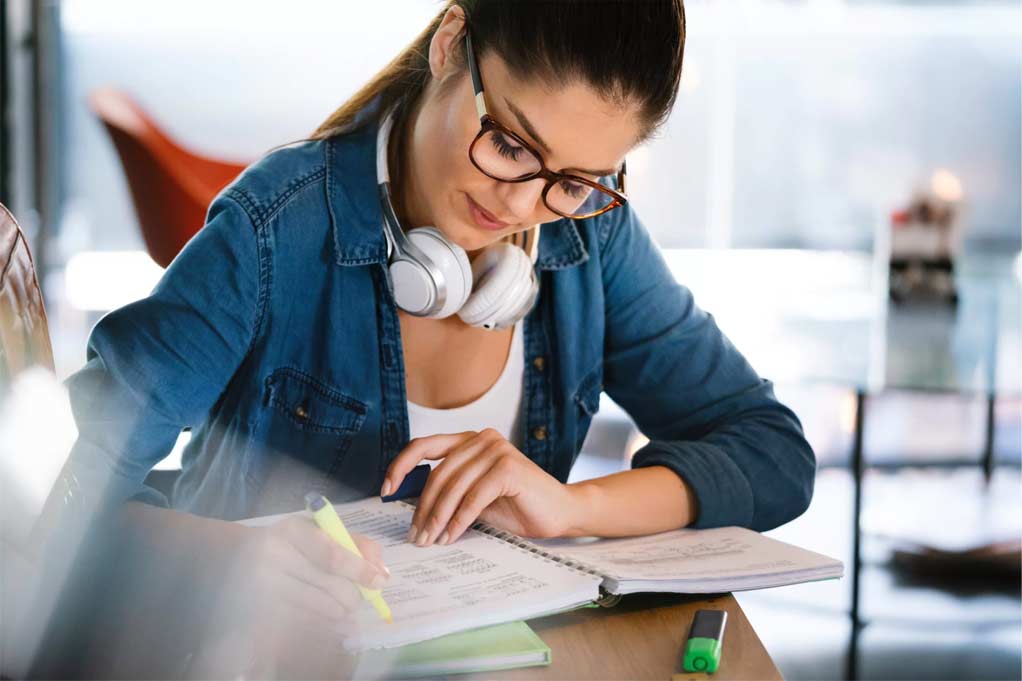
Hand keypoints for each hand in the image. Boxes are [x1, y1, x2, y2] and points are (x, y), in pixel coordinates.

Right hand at [224, 515, 388, 624]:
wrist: (236, 558)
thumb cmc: (288, 543)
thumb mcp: (316, 531)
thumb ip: (353, 543)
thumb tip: (381, 572)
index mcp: (291, 530)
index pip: (332, 554)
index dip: (360, 570)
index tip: (379, 582)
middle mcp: (273, 556)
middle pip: (331, 584)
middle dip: (354, 596)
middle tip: (359, 600)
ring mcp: (263, 586)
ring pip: (321, 606)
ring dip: (340, 611)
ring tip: (342, 607)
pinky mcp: (261, 610)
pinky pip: (306, 620)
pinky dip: (323, 621)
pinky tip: (326, 616)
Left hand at [382, 429, 579, 545]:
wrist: (559, 512)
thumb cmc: (516, 506)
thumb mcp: (474, 497)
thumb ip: (449, 491)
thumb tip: (409, 504)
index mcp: (469, 440)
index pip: (423, 445)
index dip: (400, 466)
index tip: (385, 490)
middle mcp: (481, 438)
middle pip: (437, 473)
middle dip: (422, 508)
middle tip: (416, 536)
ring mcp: (496, 450)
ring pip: (453, 487)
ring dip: (438, 518)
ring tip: (431, 541)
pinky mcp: (509, 468)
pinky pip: (474, 497)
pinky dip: (459, 520)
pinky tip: (451, 536)